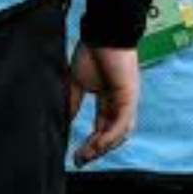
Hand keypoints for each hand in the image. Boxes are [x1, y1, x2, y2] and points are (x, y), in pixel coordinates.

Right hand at [68, 43, 139, 166]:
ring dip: (104, 147)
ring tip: (88, 155)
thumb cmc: (92, 52)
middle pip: (112, 135)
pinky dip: (110, 136)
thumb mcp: (76, 82)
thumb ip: (72, 102)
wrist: (103, 33)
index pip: (102, 128)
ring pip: (119, 133)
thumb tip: (63, 121)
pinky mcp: (129, 97)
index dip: (91, 143)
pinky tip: (97, 144)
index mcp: (109, 100)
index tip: (76, 155)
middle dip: (96, 150)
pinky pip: (121, 123)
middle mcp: (120, 104)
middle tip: (81, 160)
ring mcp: (126, 102)